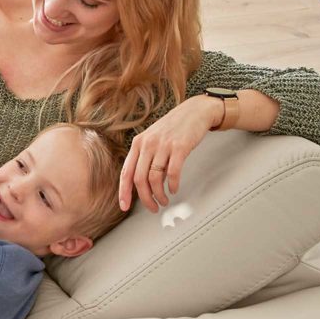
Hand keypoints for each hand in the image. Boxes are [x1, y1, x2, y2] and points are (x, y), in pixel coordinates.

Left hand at [119, 96, 218, 210]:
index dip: (124, 192)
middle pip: (139, 179)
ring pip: (155, 179)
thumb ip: (146, 159)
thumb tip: (144, 183)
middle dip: (145, 198)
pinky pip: (172, 173)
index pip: (126, 173)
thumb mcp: (153, 139)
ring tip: (164, 200)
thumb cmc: (174, 127)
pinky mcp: (180, 147)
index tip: (124, 206)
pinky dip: (172, 185)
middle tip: (152, 207)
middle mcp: (148, 144)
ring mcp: (163, 145)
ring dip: (159, 195)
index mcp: (138, 144)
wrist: (195, 111)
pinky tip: (174, 189)